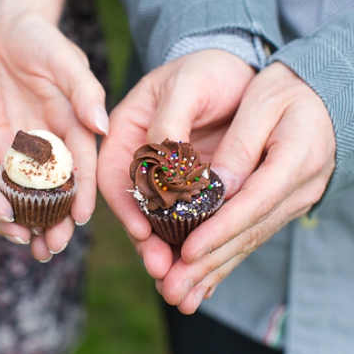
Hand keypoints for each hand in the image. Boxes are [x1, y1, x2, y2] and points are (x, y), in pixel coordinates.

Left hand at [0, 10, 108, 260]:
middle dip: (56, 219)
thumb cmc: (39, 37)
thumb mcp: (64, 59)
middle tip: (51, 249)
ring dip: (30, 217)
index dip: (83, 191)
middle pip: (58, 186)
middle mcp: (55, 140)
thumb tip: (102, 126)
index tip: (79, 219)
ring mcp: (28, 144)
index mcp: (76, 124)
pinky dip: (1, 196)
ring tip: (28, 248)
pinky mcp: (3, 141)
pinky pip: (2, 173)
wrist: (5, 25)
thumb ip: (83, 91)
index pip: (83, 163)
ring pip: (30, 188)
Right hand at [97, 50, 255, 280]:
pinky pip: (190, 223)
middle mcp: (141, 160)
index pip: (112, 175)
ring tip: (181, 283)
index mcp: (126, 132)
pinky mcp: (192, 192)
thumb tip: (162, 160)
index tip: (143, 231)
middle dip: (147, 242)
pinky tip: (204, 274)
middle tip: (162, 270)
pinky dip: (196, 247)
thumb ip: (170, 122)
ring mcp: (167, 180)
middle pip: (135, 208)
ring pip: (161, 223)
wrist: (241, 71)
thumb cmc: (208, 70)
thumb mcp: (188, 85)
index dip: (124, 206)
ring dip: (169, 253)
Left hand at [159, 61, 335, 313]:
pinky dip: (225, 261)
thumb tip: (218, 185)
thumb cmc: (291, 90)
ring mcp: (293, 202)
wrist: (330, 98)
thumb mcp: (265, 101)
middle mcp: (299, 190)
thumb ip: (242, 143)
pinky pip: (252, 237)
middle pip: (248, 233)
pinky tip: (202, 283)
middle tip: (172, 290)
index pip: (252, 203)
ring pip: (249, 242)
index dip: (218, 231)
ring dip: (213, 271)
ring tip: (178, 296)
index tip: (187, 252)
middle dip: (208, 264)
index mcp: (296, 160)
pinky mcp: (281, 207)